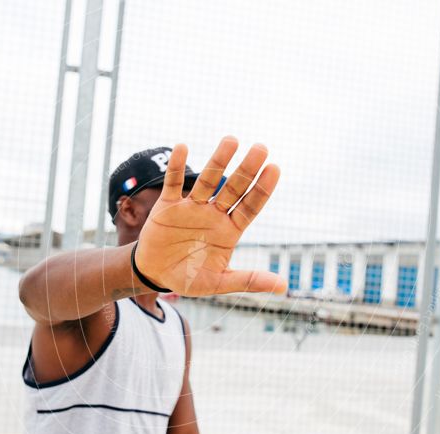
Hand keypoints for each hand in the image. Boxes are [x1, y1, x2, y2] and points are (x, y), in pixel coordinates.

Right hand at [134, 137, 286, 295]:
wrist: (155, 274)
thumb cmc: (189, 279)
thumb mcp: (219, 283)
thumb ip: (249, 281)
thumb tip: (284, 287)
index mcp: (229, 230)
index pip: (250, 206)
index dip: (262, 189)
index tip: (275, 168)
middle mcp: (213, 214)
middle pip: (234, 188)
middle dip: (247, 169)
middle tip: (261, 148)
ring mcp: (191, 207)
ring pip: (207, 180)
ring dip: (219, 161)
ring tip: (231, 140)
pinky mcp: (167, 205)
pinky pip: (172, 183)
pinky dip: (176, 167)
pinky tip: (183, 147)